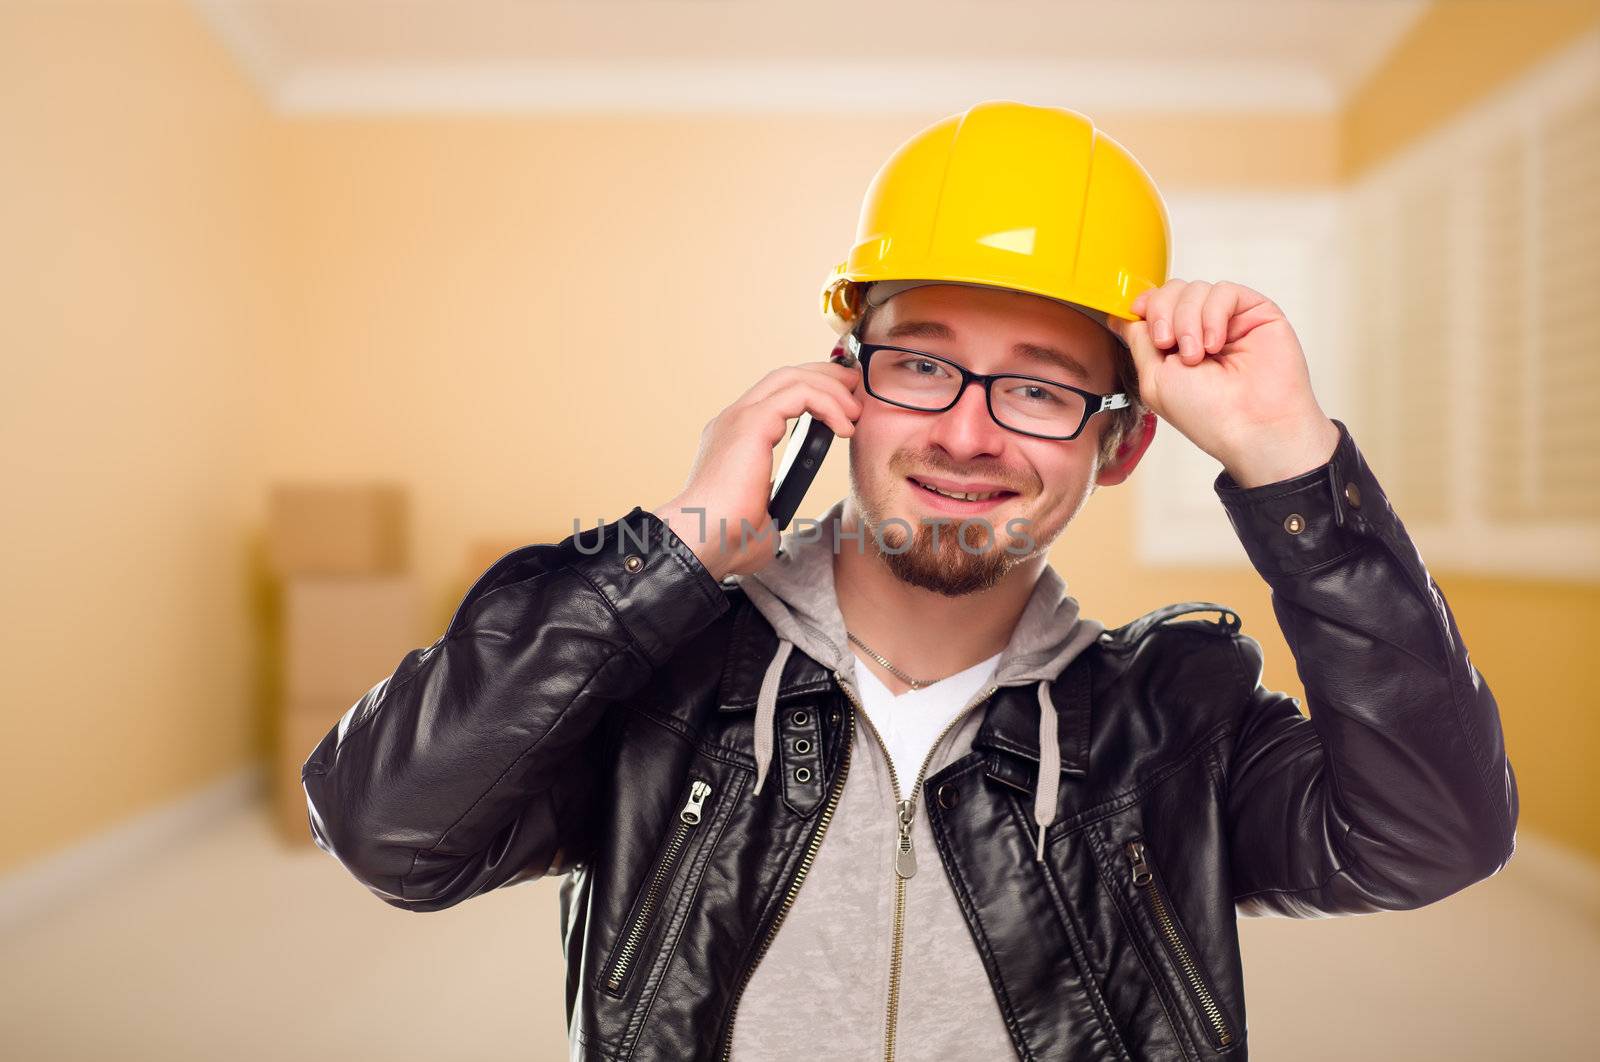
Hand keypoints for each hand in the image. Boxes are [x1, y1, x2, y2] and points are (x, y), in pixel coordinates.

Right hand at [654, 357, 862, 580]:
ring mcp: (740, 418)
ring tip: (855, 411)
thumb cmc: (726, 539)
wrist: (702, 541)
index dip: (811, 392)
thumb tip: (777, 515)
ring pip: (793, 378)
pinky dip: (827, 404)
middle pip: (785, 377)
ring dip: (830, 389)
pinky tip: (844, 427)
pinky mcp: (751, 423)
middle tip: (855, 390)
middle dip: (825, 376)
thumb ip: (771, 505)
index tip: (843, 407)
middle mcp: (734, 420)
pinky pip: (800, 394)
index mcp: (735, 438)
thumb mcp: (761, 516)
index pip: (775, 396)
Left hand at [1105, 279, 1340, 487]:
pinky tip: (1216, 344)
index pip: (1154, 304)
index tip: (1138, 314)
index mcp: (1175, 347)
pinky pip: (1224, 291)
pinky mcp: (1255, 313)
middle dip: (1163, 313)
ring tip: (1197, 355)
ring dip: (1188, 320)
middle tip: (1167, 344)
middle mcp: (1202, 330)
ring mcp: (1229, 321)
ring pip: (1195, 289)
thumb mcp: (1154, 378)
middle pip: (1172, 290)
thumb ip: (1138, 341)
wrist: (1251, 427)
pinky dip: (1213, 315)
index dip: (1145, 304)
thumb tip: (1121, 315)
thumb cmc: (1206, 415)